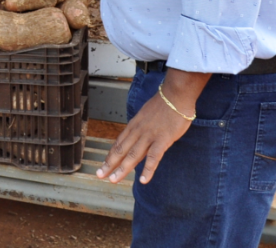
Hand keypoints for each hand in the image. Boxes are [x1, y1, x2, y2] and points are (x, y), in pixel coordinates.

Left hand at [96, 70, 208, 184]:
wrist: (175, 95)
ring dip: (122, 169)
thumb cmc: (164, 104)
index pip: (118, 143)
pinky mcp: (162, 140)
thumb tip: (139, 136)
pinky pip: (154, 157)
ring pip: (133, 155)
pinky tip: (143, 180)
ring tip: (114, 180)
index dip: (110, 155)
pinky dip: (148, 169)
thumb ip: (142, 127)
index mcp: (134, 126)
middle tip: (100, 175)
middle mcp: (138, 131)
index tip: (104, 165)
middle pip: (121, 150)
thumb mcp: (146, 115)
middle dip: (109, 164)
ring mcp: (149, 136)